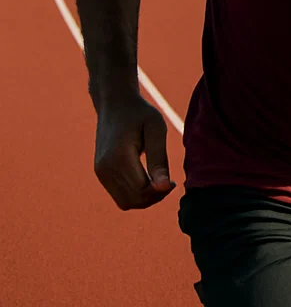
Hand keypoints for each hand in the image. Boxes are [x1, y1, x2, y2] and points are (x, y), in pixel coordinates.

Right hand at [94, 95, 174, 209]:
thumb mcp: (156, 129)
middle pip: (133, 200)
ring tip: (160, 181)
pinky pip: (119, 196)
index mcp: (119, 157)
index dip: (160, 192)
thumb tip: (165, 187)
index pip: (141, 191)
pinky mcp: (101, 173)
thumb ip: (159, 159)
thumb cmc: (140, 114)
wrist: (115, 104)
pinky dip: (136, 195)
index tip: (174, 182)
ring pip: (125, 202)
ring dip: (145, 199)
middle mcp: (105, 168)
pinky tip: (148, 181)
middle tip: (169, 182)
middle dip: (154, 198)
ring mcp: (100, 172)